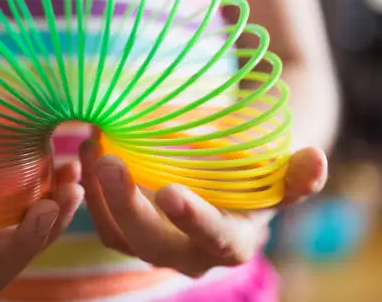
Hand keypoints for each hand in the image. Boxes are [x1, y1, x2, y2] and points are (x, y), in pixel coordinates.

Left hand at [79, 140, 326, 276]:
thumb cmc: (253, 171)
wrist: (226, 179)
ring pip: (118, 235)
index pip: (215, 239)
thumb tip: (315, 159)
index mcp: (232, 242)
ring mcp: (154, 246)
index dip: (195, 219)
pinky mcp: (127, 233)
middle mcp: (191, 254)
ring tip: (89, 143)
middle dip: (127, 205)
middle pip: (153, 244)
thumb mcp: (276, 171)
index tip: (171, 191)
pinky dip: (88, 190)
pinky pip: (101, 221)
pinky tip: (83, 150)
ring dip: (98, 193)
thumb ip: (293, 174)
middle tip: (108, 161)